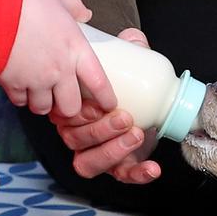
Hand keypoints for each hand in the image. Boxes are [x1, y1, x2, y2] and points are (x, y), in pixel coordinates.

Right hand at [0, 0, 113, 120]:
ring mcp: (36, 81)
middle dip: (67, 108)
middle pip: (71, 108)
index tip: (107, 104)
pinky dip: (21, 98)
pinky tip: (20, 87)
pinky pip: (20, 102)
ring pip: (43, 109)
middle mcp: (60, 71)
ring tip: (39, 93)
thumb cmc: (28, 4)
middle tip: (62, 99)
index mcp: (76, 50)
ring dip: (42, 103)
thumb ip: (75, 8)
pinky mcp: (13, 85)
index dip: (106, 99)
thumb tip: (86, 14)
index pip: (100, 84)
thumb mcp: (57, 0)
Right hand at [52, 27, 162, 183]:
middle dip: (99, 131)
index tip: (98, 105)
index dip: (78, 113)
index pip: (64, 115)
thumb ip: (128, 48)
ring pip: (88, 163)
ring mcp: (95, 153)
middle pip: (75, 140)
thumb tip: (131, 39)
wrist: (151, 101)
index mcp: (71, 109)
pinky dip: (137, 174)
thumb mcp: (127, 63)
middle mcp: (76, 134)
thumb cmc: (128, 82)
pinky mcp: (118, 167)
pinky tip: (153, 167)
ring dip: (112, 151)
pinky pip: (122, 177)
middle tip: (125, 117)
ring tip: (137, 134)